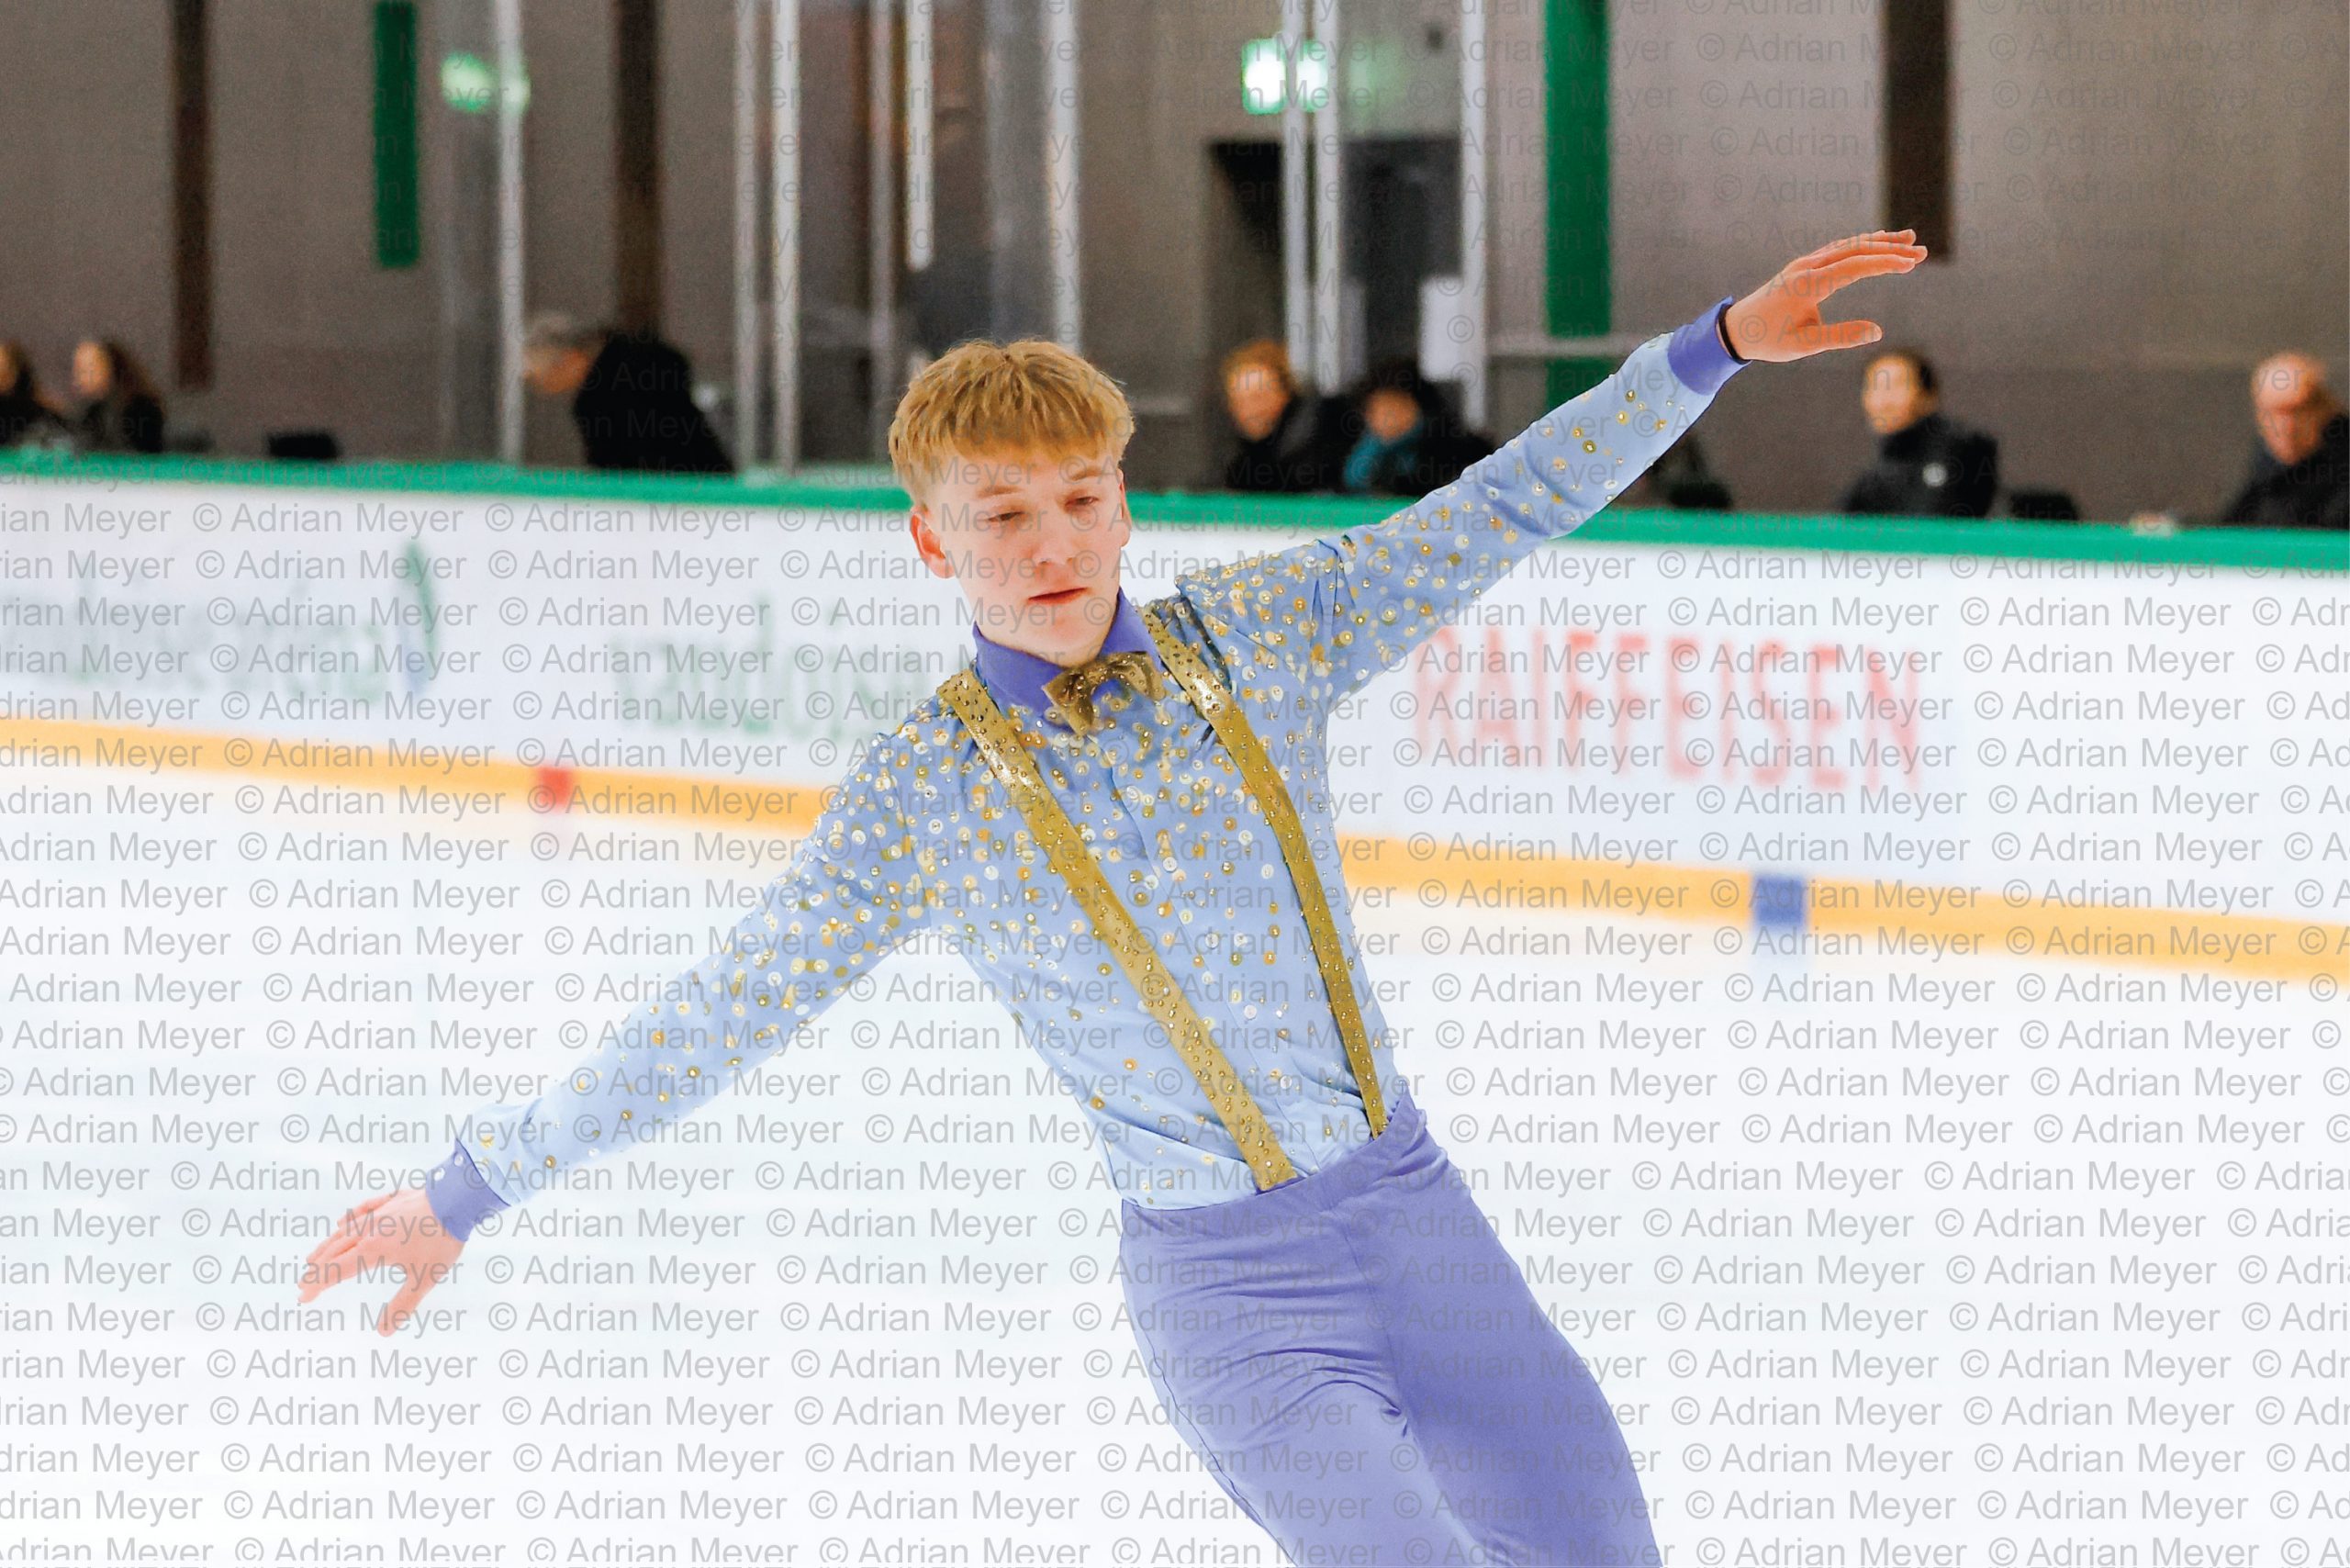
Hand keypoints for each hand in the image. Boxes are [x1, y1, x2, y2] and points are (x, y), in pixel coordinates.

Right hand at [299, 1184, 464, 1336]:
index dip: (318, 1285)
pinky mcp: (391, 1200)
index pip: (336, 1271)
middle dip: (317, 1268)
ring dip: (327, 1246)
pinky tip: (342, 1223)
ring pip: (345, 1231)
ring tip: (314, 1257)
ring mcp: (379, 1213)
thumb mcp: (424, 1279)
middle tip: (304, 1282)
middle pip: (334, 1251)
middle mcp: (369, 1230)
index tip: (303, 1298)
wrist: (456, 1199)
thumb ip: (403, 1306)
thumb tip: (384, 1332)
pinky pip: (362, 1210)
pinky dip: (347, 1220)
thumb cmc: (441, 1240)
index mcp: (372, 1250)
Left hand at [1721, 230, 1926, 363]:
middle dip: (1890, 249)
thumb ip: (1840, 337)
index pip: (1855, 266)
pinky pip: (1837, 249)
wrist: (1737, 328)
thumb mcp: (1804, 346)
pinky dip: (1860, 245)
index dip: (1885, 263)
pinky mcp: (1803, 266)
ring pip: (1847, 245)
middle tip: (1921, 251)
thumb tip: (1877, 332)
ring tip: (1908, 240)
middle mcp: (1807, 267)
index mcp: (1808, 284)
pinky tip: (1876, 245)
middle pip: (1855, 249)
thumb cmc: (1769, 340)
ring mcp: (1804, 264)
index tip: (1912, 263)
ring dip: (1878, 242)